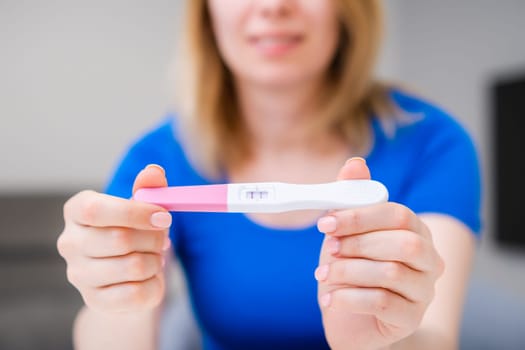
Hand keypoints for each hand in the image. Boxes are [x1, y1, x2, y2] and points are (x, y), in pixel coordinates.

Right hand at [57, 165, 171, 312]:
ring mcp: (78, 275)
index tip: (164, 216)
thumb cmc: (133, 232)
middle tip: (164, 238)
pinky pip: (137, 293)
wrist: (125, 276)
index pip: (95, 210)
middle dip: (154, 238)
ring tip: (154, 256)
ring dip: (156, 261)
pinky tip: (150, 277)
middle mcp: (70, 242)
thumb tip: (153, 172)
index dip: (134, 212)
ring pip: (133, 267)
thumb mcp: (141, 207)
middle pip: (120, 239)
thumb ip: (148, 188)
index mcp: (76, 210)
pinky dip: (155, 284)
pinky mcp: (94, 300)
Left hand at [316, 158, 443, 349]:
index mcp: (415, 232)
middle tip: (330, 250)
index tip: (325, 223)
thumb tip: (356, 163)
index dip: (359, 216)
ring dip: (348, 271)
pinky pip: (382, 303)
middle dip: (358, 244)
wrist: (351, 319)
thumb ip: (352, 199)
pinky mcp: (411, 318)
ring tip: (324, 275)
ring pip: (391, 273)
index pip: (398, 215)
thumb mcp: (345, 233)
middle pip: (403, 243)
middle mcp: (429, 260)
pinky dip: (348, 298)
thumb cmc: (351, 270)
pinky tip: (329, 298)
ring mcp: (424, 291)